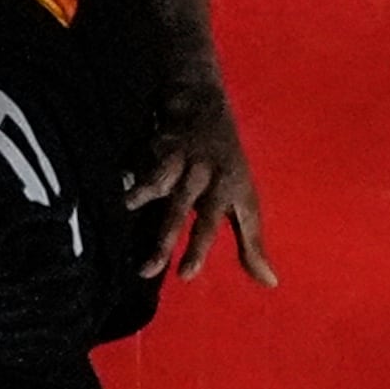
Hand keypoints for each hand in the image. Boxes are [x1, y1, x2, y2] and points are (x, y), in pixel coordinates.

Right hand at [126, 78, 274, 285]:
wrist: (203, 105)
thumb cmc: (227, 166)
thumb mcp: (245, 202)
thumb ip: (251, 245)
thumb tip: (271, 283)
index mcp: (227, 191)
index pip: (213, 225)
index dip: (199, 249)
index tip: (185, 275)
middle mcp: (205, 175)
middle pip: (182, 209)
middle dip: (165, 238)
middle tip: (148, 269)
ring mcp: (181, 159)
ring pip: (161, 184)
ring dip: (142, 198)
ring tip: (127, 213)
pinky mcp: (160, 145)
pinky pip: (143, 163)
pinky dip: (131, 176)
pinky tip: (119, 192)